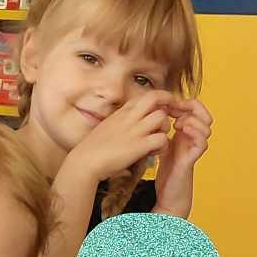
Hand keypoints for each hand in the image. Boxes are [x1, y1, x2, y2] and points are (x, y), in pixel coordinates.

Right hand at [70, 90, 185, 182]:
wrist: (84, 161)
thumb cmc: (92, 148)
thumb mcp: (106, 127)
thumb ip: (120, 122)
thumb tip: (129, 122)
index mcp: (122, 112)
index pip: (145, 95)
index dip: (159, 98)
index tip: (164, 106)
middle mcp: (129, 117)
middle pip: (155, 97)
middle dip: (168, 103)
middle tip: (172, 115)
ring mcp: (135, 130)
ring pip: (161, 117)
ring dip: (165, 128)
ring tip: (158, 139)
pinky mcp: (139, 146)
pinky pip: (162, 139)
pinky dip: (163, 146)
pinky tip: (154, 152)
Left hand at [153, 100, 212, 218]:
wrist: (168, 195)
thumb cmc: (166, 171)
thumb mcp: (162, 144)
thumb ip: (163, 129)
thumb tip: (154, 111)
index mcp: (188, 133)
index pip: (197, 109)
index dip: (185, 102)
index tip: (169, 105)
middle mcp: (195, 139)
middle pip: (206, 114)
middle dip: (192, 108)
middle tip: (175, 111)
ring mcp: (195, 149)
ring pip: (207, 127)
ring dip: (192, 120)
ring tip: (177, 124)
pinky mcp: (192, 159)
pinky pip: (202, 142)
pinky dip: (194, 133)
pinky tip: (181, 131)